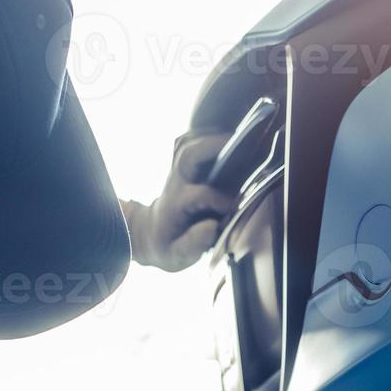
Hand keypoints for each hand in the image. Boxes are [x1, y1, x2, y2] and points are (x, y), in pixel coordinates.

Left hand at [123, 132, 235, 271]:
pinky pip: (188, 140)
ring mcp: (176, 171)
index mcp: (176, 205)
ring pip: (186, 142)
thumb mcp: (177, 256)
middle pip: (188, 154)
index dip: (221, 200)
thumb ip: (193, 244)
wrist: (150, 235)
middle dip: (213, 147)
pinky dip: (205, 135)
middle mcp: (176, 182)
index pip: (201, 194)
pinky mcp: (179, 165)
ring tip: (235, 139)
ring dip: (209, 136)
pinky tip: (223, 140)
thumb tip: (212, 226)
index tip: (237, 208)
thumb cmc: (168, 247)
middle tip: (241, 146)